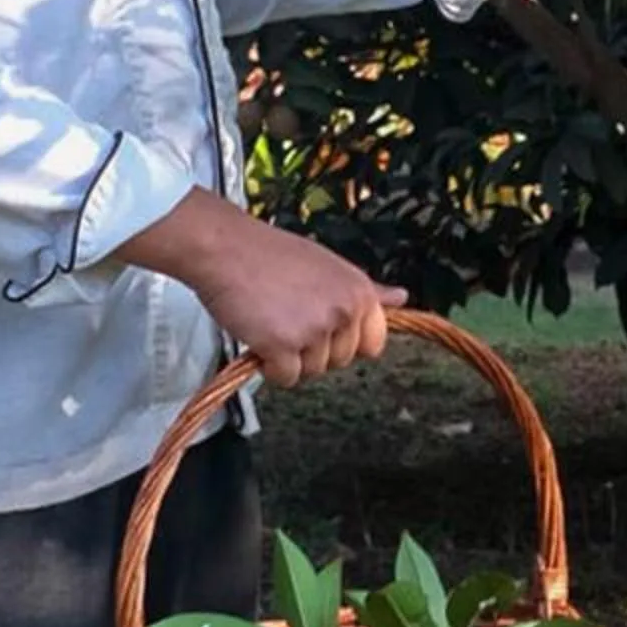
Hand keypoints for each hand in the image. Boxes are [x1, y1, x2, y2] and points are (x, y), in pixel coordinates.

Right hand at [110, 192, 403, 387]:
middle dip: (313, 349)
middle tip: (286, 315)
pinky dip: (269, 367)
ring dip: (290, 358)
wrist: (225, 248)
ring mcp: (315, 330)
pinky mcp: (284, 346)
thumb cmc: (271, 256)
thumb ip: (364, 290)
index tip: (322, 327)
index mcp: (359, 290)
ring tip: (271, 320)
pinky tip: (258, 336)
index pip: (373, 344)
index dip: (345, 342)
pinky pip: (286, 378)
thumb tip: (401, 298)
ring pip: (312, 372)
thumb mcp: (327, 266)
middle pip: (340, 362)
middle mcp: (344, 310)